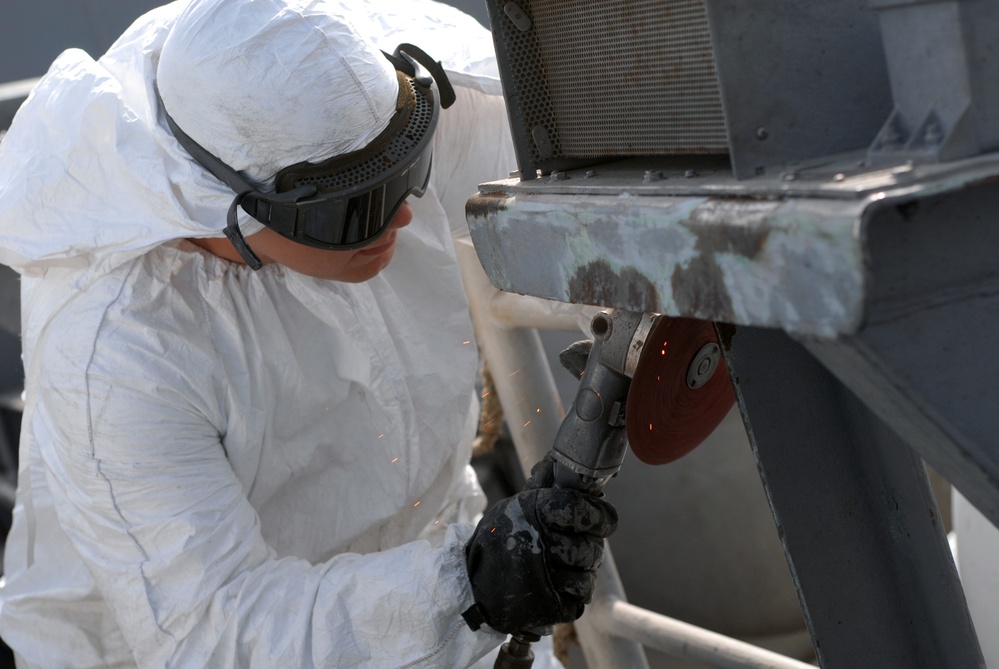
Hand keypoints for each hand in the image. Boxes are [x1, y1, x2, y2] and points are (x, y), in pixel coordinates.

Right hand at [462, 457, 617, 633]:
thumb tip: (559, 459)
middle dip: (590, 547)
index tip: (606, 520)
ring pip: (588, 575)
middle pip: (590, 547)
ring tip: (565, 567)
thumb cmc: (498, 541)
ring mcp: (544, 579)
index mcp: (534, 513)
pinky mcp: (548, 606)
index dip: (600, 516)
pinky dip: (573, 594)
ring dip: (582, 572)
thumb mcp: (514, 507)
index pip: (581, 510)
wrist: (471, 586)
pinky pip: (580, 599)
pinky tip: (557, 585)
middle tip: (578, 545)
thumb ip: (543, 486)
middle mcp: (539, 543)